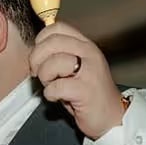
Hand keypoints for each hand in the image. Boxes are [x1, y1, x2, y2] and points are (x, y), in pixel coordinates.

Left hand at [29, 21, 124, 139]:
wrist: (110, 116)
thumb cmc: (87, 93)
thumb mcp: (75, 67)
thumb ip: (59, 55)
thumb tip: (35, 50)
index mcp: (85, 45)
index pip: (57, 28)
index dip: (41, 41)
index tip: (40, 57)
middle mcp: (89, 53)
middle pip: (52, 42)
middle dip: (36, 59)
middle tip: (38, 73)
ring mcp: (89, 70)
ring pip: (53, 62)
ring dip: (44, 77)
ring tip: (51, 86)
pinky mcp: (86, 90)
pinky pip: (56, 87)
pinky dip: (50, 94)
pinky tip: (57, 97)